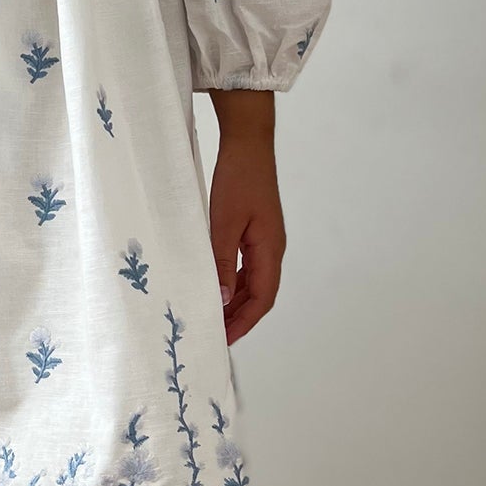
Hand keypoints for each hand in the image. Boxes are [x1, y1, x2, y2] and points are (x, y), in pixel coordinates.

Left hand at [205, 93, 284, 344]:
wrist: (247, 145)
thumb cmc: (238, 179)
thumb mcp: (223, 222)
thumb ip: (221, 261)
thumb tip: (222, 297)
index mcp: (270, 250)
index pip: (262, 298)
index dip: (244, 322)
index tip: (224, 340)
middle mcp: (272, 249)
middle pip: (260, 295)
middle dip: (239, 318)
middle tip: (214, 335)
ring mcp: (265, 241)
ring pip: (253, 282)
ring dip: (236, 302)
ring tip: (212, 317)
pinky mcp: (255, 232)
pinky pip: (247, 267)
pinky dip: (233, 283)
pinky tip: (215, 287)